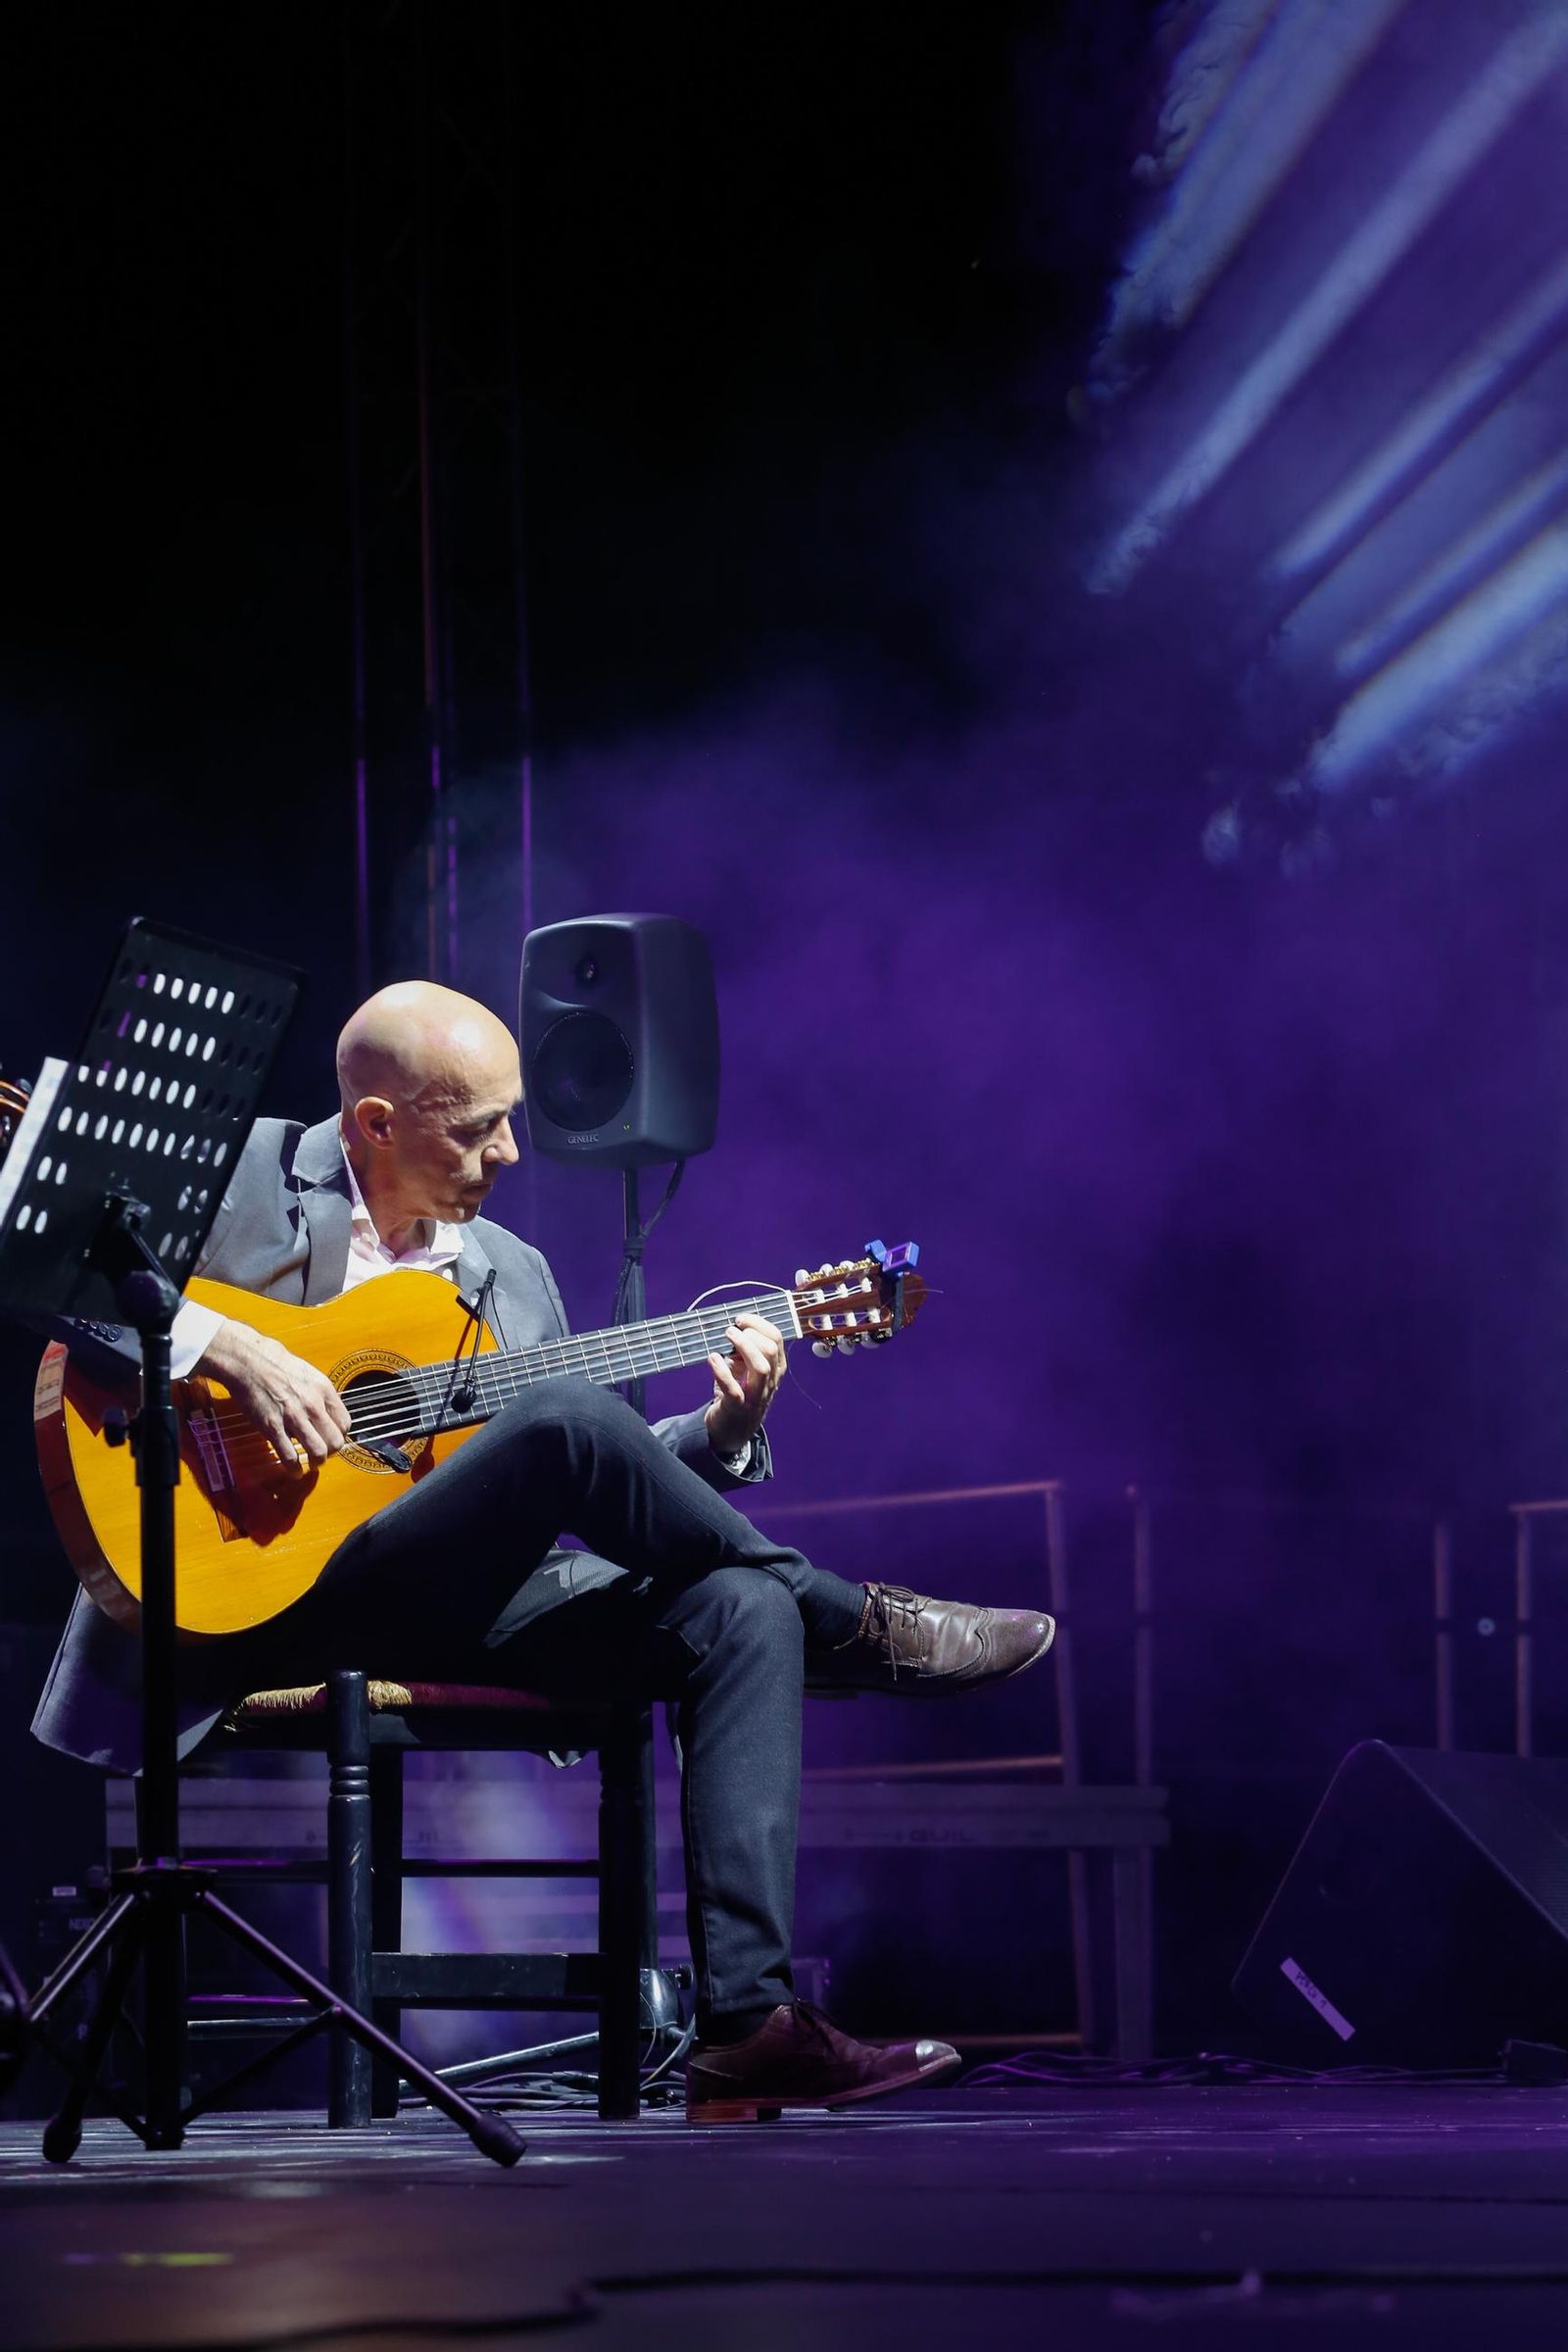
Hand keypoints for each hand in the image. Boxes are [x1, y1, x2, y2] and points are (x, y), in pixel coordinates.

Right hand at [199, 1318, 351, 1474]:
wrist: (250, 1363)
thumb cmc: (277, 1366)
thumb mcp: (309, 1375)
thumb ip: (321, 1396)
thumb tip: (327, 1414)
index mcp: (324, 1390)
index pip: (345, 1423)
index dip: (340, 1435)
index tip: (333, 1438)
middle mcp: (313, 1404)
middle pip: (336, 1440)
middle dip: (331, 1452)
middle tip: (324, 1454)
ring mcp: (293, 1417)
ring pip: (318, 1451)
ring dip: (317, 1462)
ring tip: (312, 1464)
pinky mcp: (273, 1427)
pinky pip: (290, 1457)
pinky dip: (295, 1469)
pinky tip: (295, 1471)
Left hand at [704, 1313, 784, 1456]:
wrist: (732, 1430)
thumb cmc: (738, 1392)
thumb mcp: (745, 1370)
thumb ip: (744, 1351)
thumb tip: (733, 1328)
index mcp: (775, 1368)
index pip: (777, 1339)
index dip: (760, 1324)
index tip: (741, 1319)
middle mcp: (770, 1382)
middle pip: (771, 1351)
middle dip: (751, 1334)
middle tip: (732, 1329)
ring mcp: (756, 1396)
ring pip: (761, 1367)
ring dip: (743, 1347)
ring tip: (727, 1336)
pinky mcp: (738, 1408)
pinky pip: (734, 1389)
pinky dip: (722, 1371)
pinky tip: (712, 1358)